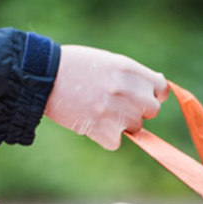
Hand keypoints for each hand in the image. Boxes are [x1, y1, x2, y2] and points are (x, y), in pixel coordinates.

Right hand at [45, 45, 168, 149]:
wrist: (41, 75)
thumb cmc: (72, 66)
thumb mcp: (107, 61)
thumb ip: (131, 75)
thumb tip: (157, 87)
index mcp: (128, 69)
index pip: (161, 88)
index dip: (154, 95)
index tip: (144, 97)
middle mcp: (127, 90)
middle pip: (152, 111)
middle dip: (138, 111)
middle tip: (116, 106)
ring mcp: (117, 111)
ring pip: (135, 128)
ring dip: (120, 124)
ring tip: (97, 111)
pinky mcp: (104, 130)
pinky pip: (115, 142)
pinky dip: (103, 137)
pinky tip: (88, 122)